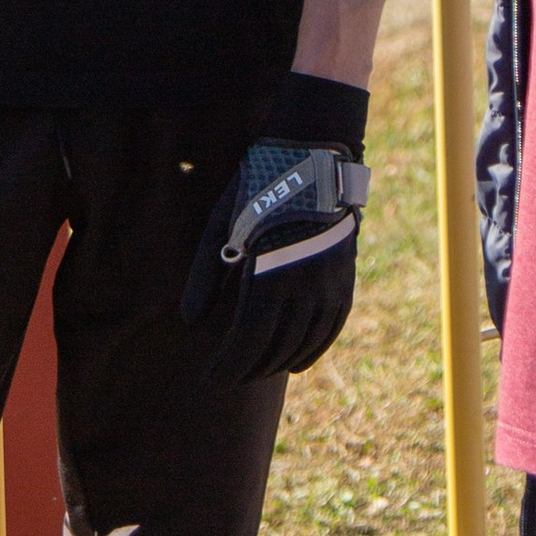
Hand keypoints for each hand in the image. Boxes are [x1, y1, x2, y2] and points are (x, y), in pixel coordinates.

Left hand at [181, 78, 370, 383]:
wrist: (314, 155)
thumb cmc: (257, 186)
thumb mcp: (222, 225)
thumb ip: (205, 275)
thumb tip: (190, 322)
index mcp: (272, 275)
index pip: (248, 342)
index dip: (228, 366)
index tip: (209, 380)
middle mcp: (307, 287)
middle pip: (275, 348)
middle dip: (248, 369)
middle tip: (226, 377)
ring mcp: (331, 286)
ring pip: (304, 344)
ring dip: (276, 364)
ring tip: (253, 371)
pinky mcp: (345, 280)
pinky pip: (331, 330)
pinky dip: (312, 351)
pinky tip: (295, 364)